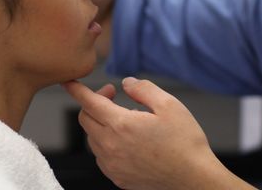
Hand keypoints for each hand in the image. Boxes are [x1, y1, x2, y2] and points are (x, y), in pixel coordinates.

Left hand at [63, 78, 229, 189]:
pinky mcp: (118, 177)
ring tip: (126, 119)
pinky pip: (101, 156)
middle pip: (86, 119)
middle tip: (114, 96)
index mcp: (122, 125)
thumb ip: (143, 89)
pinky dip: (106, 143)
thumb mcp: (169, 105)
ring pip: (92, 138)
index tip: (68, 83)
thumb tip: (126, 83)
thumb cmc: (185, 143)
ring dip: (101, 123)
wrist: (193, 179)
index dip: (76, 89)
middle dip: (95, 102)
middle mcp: (111, 146)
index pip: (89, 102)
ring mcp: (112, 165)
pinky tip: (126, 140)